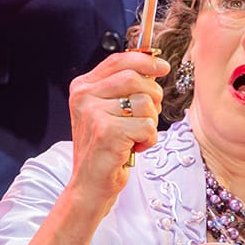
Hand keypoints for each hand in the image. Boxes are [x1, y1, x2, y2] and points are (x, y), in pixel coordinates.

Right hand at [66, 51, 168, 207]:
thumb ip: (122, 88)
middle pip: (135, 78)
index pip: (118, 60)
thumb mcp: (106, 111)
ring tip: (135, 135)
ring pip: (145, 102)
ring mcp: (93, 113)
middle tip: (146, 116)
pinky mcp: (107, 132)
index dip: (145, 60)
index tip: (162, 67)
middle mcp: (84, 97)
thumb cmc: (104, 148)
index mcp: (82, 87)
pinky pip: (148, 126)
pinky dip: (149, 140)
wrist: (89, 184)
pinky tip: (135, 147)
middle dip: (152, 97)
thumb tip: (154, 66)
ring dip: (151, 122)